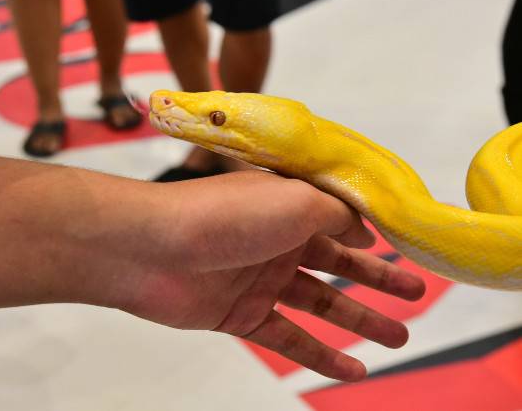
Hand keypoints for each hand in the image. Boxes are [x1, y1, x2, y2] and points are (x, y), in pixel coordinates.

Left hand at [117, 171, 425, 381]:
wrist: (153, 249)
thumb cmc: (224, 215)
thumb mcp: (296, 201)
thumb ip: (337, 215)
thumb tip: (365, 229)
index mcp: (287, 205)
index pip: (338, 220)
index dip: (371, 235)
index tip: (404, 247)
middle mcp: (274, 240)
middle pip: (336, 263)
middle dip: (377, 280)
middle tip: (417, 294)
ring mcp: (258, 279)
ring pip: (319, 303)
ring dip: (359, 321)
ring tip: (399, 338)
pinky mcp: (240, 315)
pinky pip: (288, 338)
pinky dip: (320, 354)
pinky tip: (353, 369)